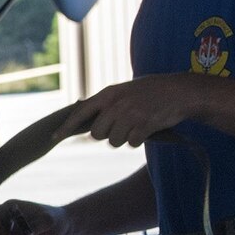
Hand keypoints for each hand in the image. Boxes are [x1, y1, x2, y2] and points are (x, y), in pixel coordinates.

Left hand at [55, 75, 207, 147]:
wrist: (180, 91)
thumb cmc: (150, 93)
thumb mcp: (124, 91)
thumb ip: (106, 104)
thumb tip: (89, 126)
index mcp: (109, 94)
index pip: (81, 112)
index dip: (67, 126)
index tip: (54, 136)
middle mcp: (116, 104)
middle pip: (97, 134)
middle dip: (107, 135)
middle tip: (122, 127)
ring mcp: (130, 115)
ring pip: (113, 141)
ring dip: (124, 139)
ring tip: (136, 126)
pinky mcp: (144, 125)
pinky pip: (131, 143)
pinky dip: (138, 141)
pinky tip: (146, 129)